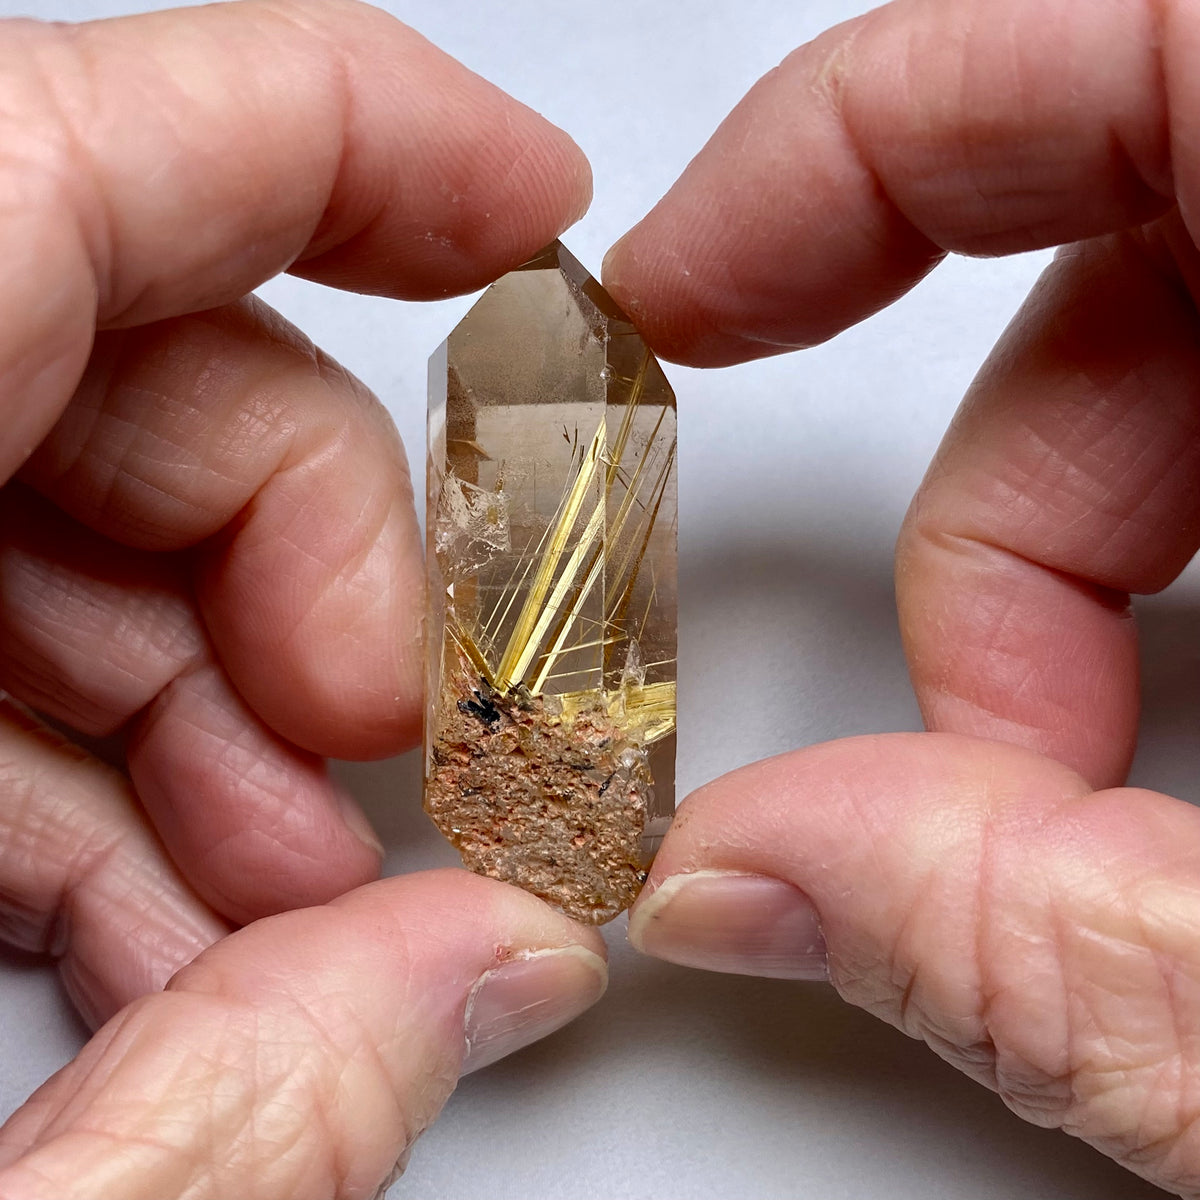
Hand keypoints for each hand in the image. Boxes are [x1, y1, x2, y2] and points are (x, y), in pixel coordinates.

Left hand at [0, 3, 604, 1196]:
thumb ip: (235, 1111)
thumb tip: (492, 974)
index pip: (51, 150)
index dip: (344, 137)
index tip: (521, 201)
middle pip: (91, 334)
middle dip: (313, 527)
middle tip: (399, 725)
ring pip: (44, 482)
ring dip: (220, 674)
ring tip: (287, 891)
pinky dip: (96, 755)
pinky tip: (163, 919)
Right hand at [606, 0, 1199, 1194]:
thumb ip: (1053, 948)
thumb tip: (753, 886)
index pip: (1120, 47)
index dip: (863, 142)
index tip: (692, 288)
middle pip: (1140, 208)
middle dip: (988, 484)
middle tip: (945, 717)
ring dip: (1066, 558)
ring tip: (1048, 780)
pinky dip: (1165, 560)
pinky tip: (1147, 730)